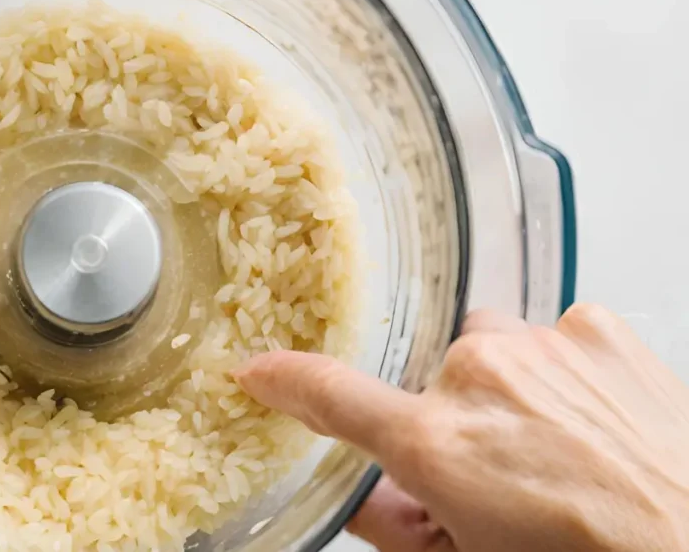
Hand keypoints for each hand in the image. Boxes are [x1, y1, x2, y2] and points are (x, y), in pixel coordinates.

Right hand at [234, 304, 688, 551]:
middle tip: (500, 466)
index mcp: (437, 445)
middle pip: (431, 377)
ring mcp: (539, 343)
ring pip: (491, 347)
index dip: (284, 381)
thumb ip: (398, 526)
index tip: (259, 372)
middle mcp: (478, 377)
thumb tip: (360, 499)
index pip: (331, 396)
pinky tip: (592, 415)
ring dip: (509, 387)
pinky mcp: (591, 324)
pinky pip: (549, 333)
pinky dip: (560, 368)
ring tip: (559, 442)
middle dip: (453, 415)